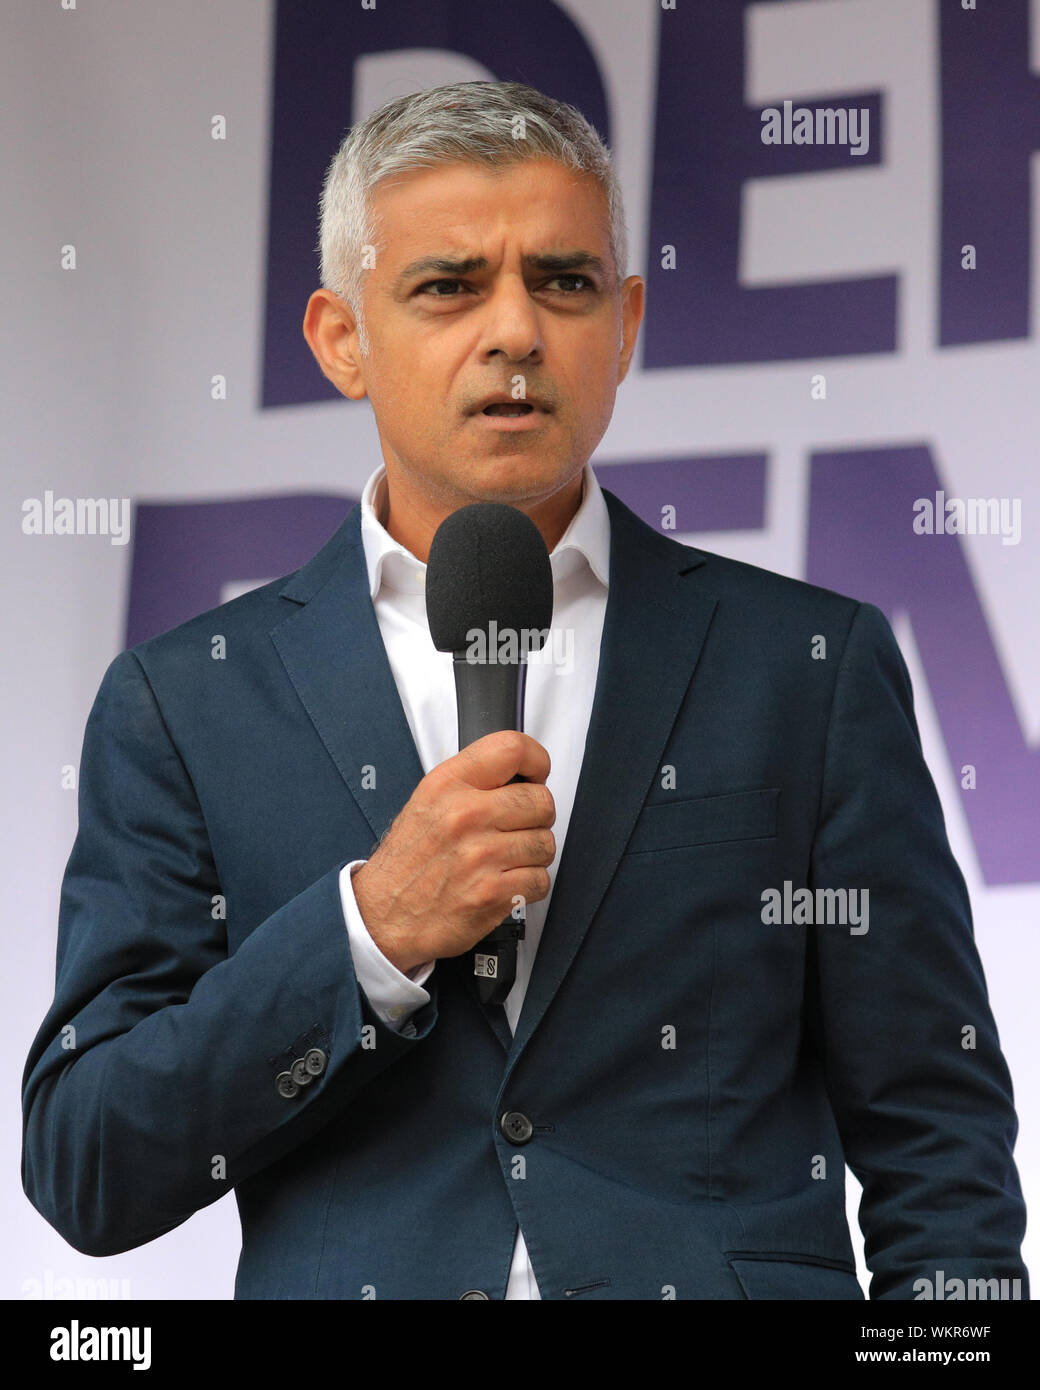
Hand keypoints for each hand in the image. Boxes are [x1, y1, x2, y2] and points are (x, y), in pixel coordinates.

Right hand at [352, 731, 555, 974]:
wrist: (382, 916)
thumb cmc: (407, 863)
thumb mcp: (427, 802)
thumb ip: (472, 783)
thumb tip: (520, 776)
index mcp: (448, 785)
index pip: (511, 748)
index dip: (536, 761)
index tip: (536, 776)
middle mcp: (465, 814)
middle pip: (541, 800)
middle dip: (537, 817)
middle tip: (517, 828)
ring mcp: (480, 854)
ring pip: (545, 843)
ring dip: (533, 855)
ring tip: (506, 860)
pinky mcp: (492, 892)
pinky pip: (540, 880)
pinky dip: (529, 886)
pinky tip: (505, 883)